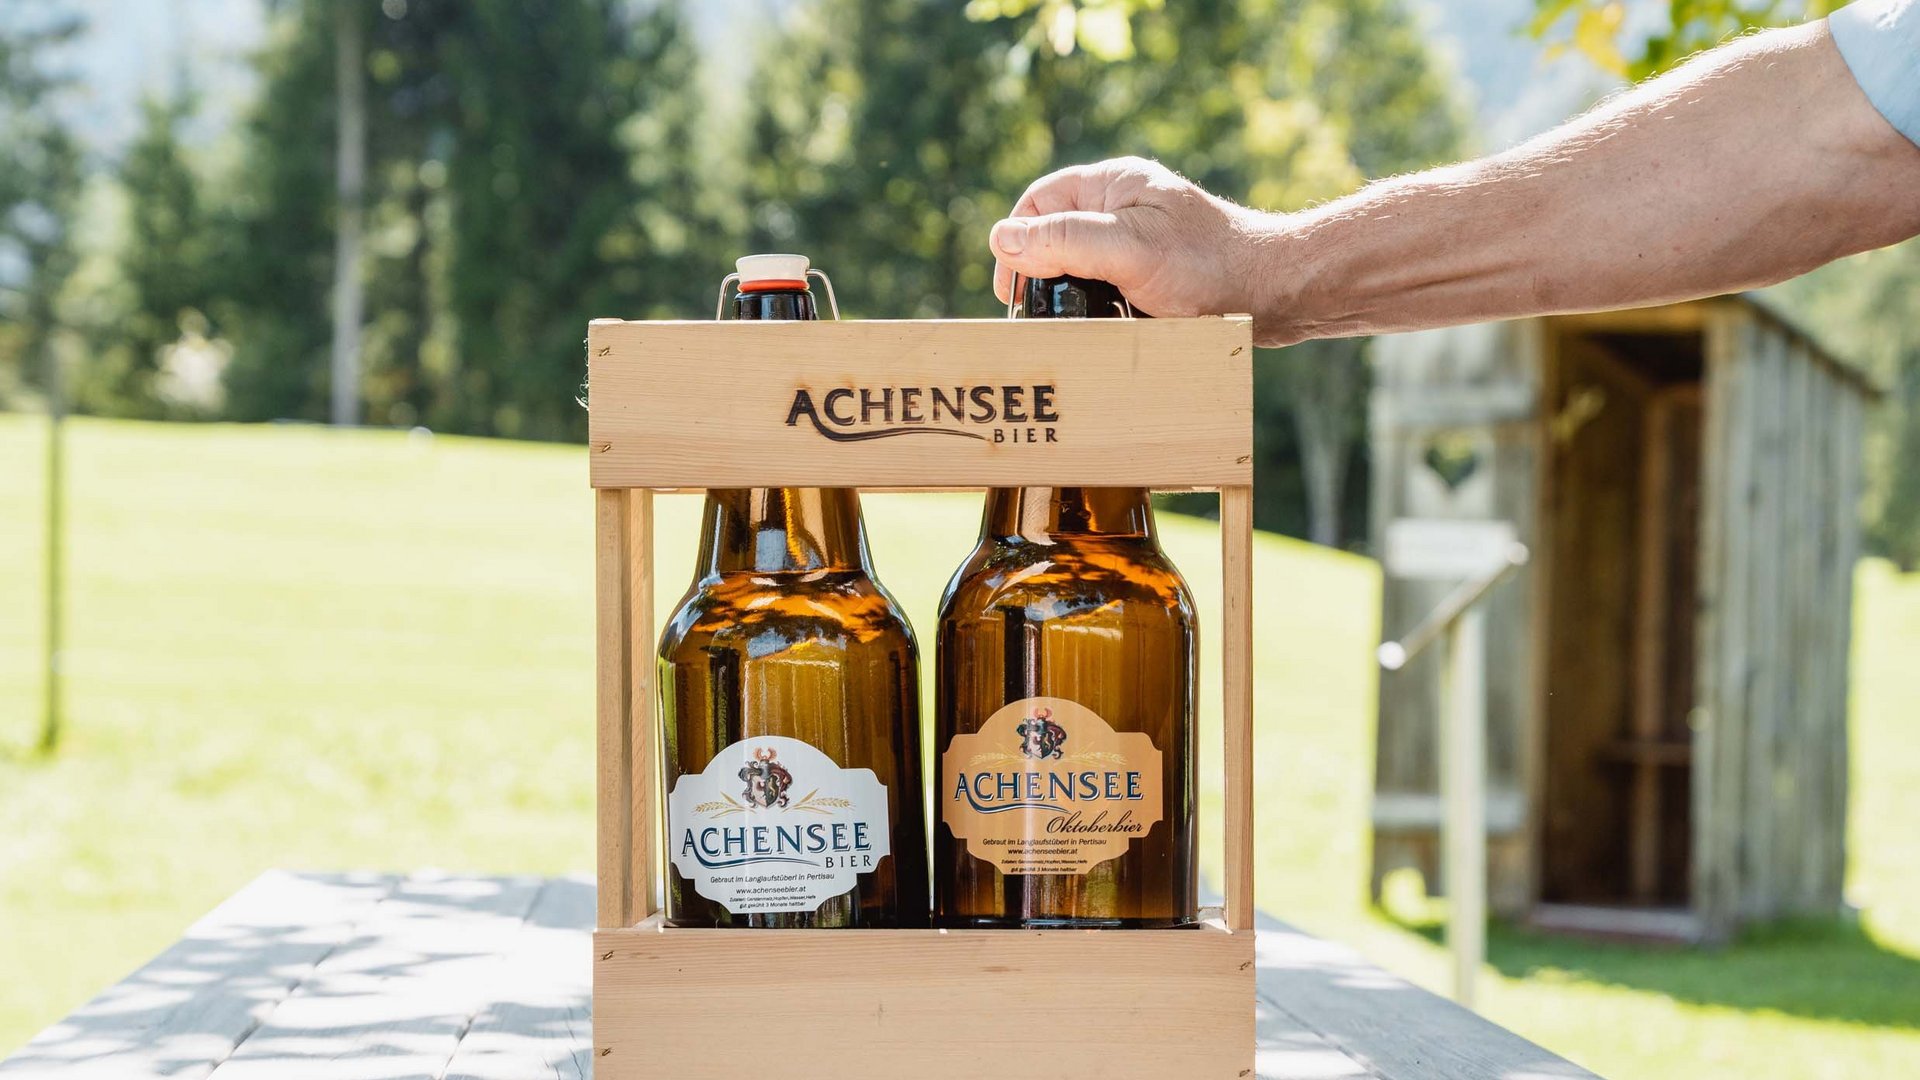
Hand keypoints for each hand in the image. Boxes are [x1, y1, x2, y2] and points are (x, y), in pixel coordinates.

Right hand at [989, 157, 1291, 342]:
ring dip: (1071, 297)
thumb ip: (1064, 240)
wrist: (1276, 292)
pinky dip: (1098, 309)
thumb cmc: (1207, 265)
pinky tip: (1104, 328)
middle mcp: (1122, 207)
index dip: (1016, 243)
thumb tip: (1002, 238)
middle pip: (1054, 236)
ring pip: (1079, 266)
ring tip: (1071, 326)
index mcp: (1112, 183)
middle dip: (1041, 274)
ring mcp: (1138, 240)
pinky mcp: (1153, 271)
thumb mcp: (1127, 249)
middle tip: (1037, 316)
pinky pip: (1107, 287)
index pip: (1038, 203)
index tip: (1013, 290)